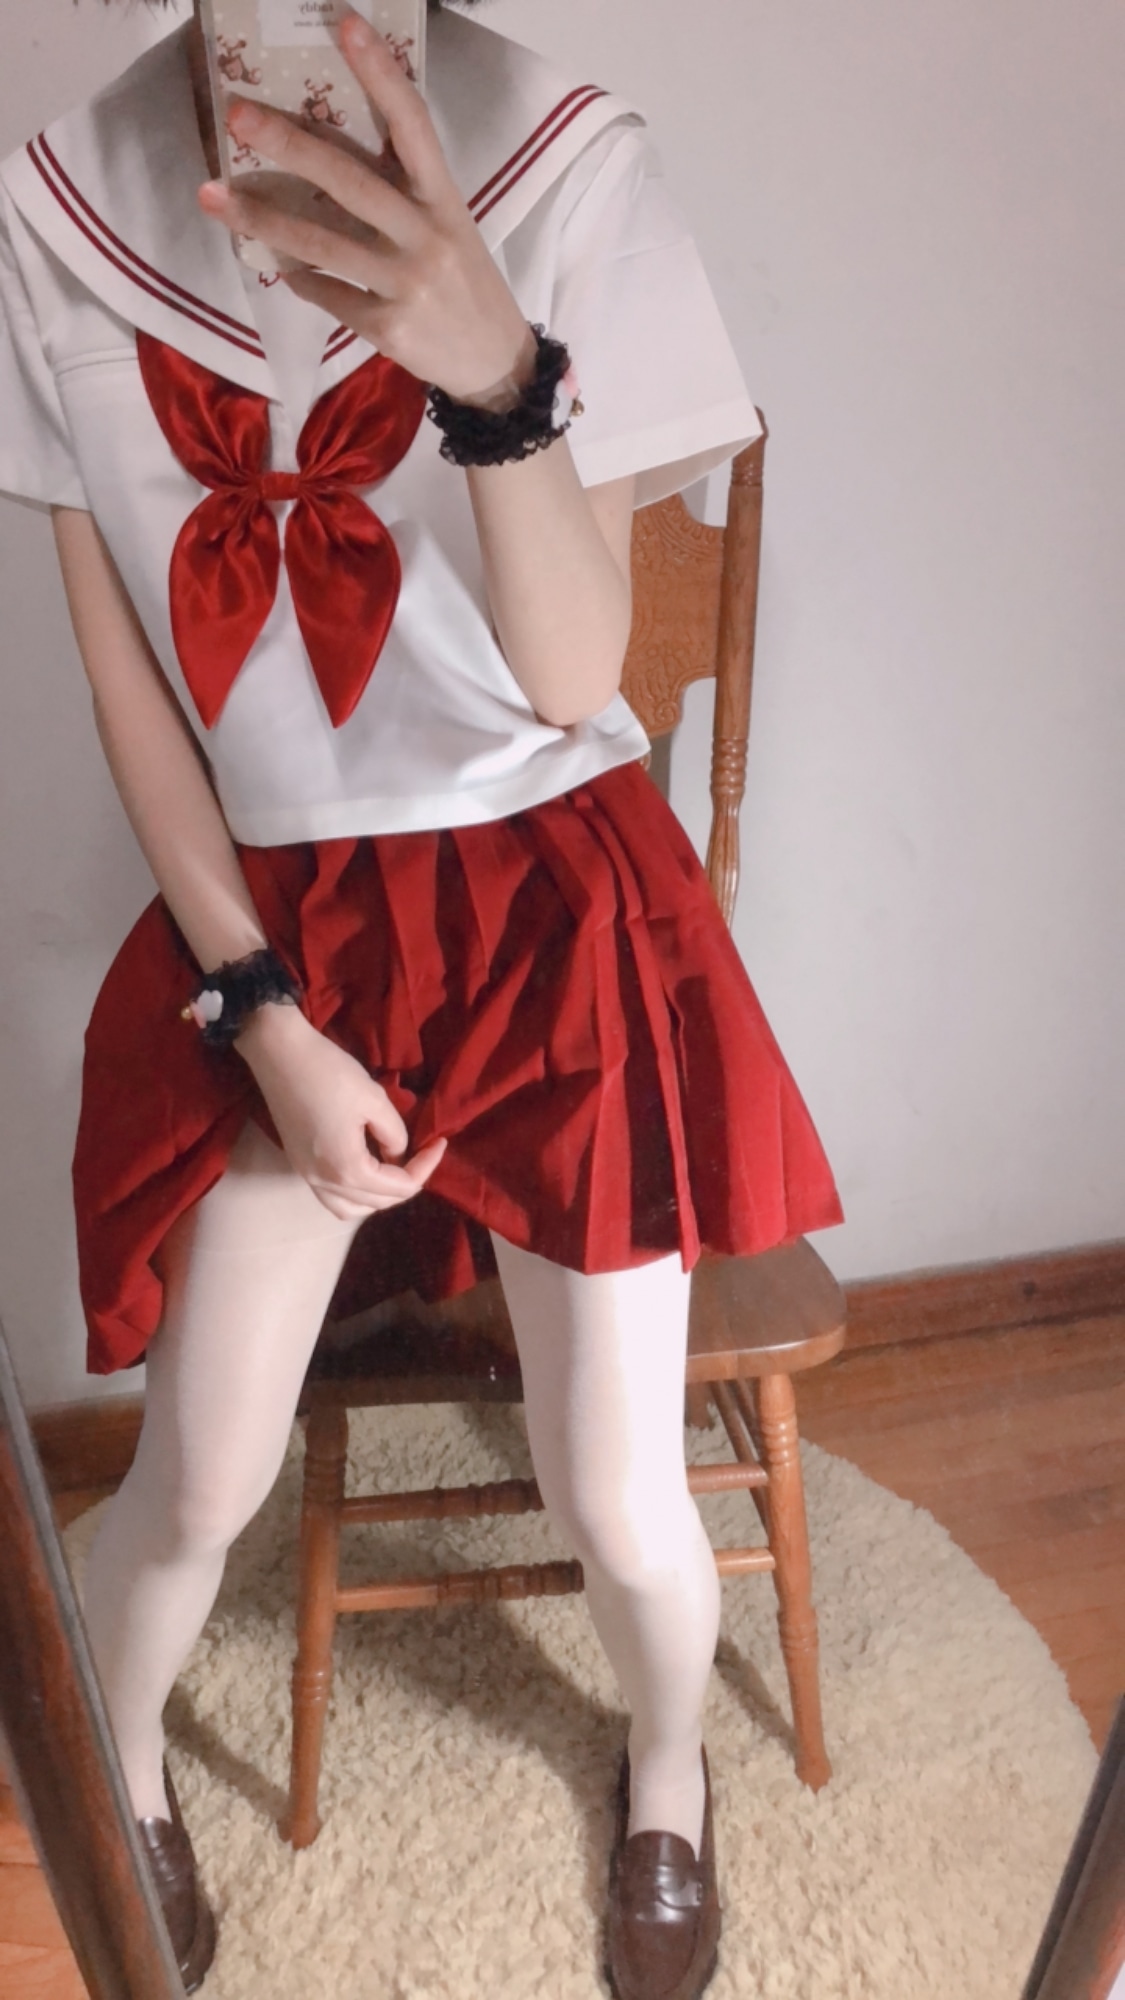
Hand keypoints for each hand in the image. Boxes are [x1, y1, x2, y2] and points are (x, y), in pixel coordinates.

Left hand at [197, 12, 536, 406]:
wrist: (496, 363)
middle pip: (350, 181)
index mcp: (444, 199)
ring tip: (212, 197)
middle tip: (238, 115)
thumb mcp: (448, 226)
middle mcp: (427, 236)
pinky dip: (301, 278)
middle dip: (291, 145)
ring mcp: (407, 283)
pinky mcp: (389, 326)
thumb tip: (325, 154)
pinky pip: (328, 294)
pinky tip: (284, 268)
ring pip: (323, 243)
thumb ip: (403, 192)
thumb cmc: (463, 283)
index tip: (345, 25)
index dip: (380, 73)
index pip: (412, 125)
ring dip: (264, 218)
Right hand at [237, 1004, 445, 1221]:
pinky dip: (353, 1194)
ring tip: (395, 1171)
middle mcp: (325, 1183)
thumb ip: (394, 1135)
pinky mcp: (298, 1165)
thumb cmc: (329, 1073)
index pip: (400, 1187)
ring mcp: (307, 1177)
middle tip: (424, 1155)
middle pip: (377, 1203)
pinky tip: (366, 1172)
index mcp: (347, 1169)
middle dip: (406, 1183)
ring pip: (351, 1208)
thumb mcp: (375, 1100)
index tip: (439, 1142)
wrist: (279, 1054)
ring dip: (377, 1198)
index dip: (426, 1166)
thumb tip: (397, 1154)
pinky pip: (331, 1197)